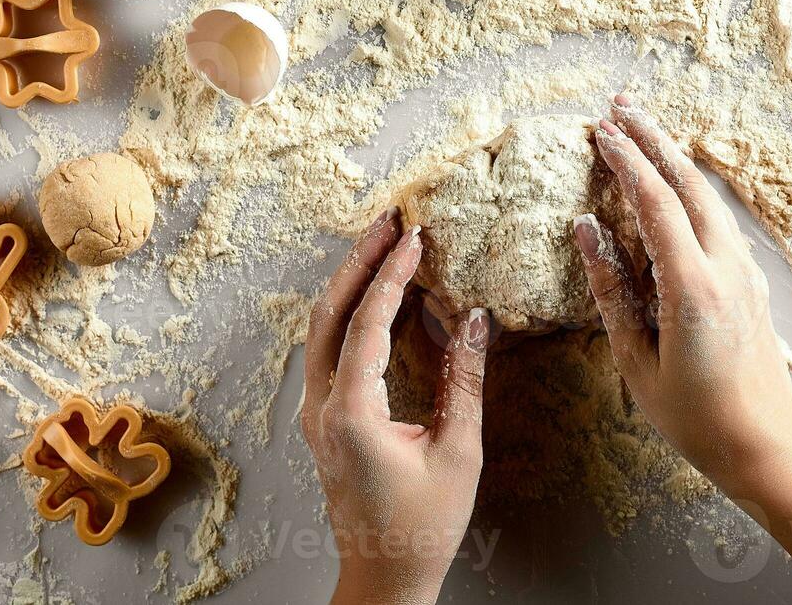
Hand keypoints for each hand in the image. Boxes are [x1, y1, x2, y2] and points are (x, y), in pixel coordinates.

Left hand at [302, 208, 489, 604]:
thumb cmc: (423, 527)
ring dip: (350, 283)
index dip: (392, 276)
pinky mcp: (323, 420)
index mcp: (351, 415)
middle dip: (358, 261)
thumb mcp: (457, 451)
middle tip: (389, 221)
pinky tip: (378, 297)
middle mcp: (321, 409)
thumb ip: (464, 380)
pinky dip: (350, 313)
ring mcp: (315, 414)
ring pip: (321, 329)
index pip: (367, 325)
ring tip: (381, 244)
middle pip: (328, 314)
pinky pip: (328, 350)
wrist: (384, 577)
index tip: (414, 238)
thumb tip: (476, 319)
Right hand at [574, 96, 791, 495]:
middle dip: (653, 137)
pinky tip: (673, 182)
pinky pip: (718, 218)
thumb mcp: (636, 360)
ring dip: (674, 158)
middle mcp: (727, 268)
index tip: (599, 130)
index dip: (625, 160)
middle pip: (689, 183)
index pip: (655, 203)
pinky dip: (690, 188)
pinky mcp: (750, 282)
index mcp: (693, 286)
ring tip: (641, 129)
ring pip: (708, 196)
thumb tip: (586, 230)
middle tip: (620, 104)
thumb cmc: (694, 416)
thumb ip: (610, 290)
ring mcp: (745, 272)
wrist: (764, 445)